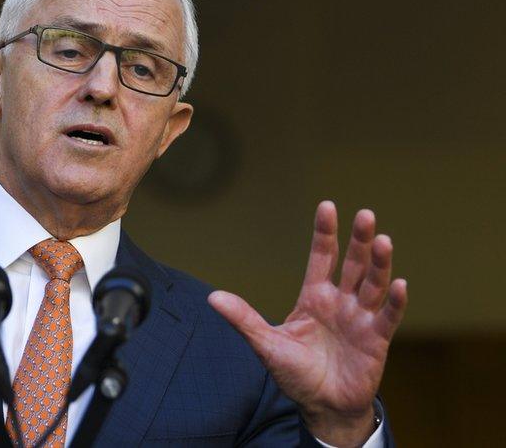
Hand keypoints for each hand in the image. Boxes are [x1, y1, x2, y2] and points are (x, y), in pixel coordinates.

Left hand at [208, 202, 407, 446]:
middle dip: (360, 240)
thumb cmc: (296, 374)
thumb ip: (244, 319)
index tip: (327, 206)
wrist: (321, 406)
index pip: (322, 257)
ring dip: (380, 263)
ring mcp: (361, 319)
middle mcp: (341, 302)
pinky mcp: (376, 340)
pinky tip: (399, 284)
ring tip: (383, 241)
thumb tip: (212, 297)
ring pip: (373, 284)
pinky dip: (394, 301)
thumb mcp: (266, 344)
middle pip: (354, 264)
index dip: (325, 233)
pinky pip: (388, 317)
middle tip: (366, 215)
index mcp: (315, 297)